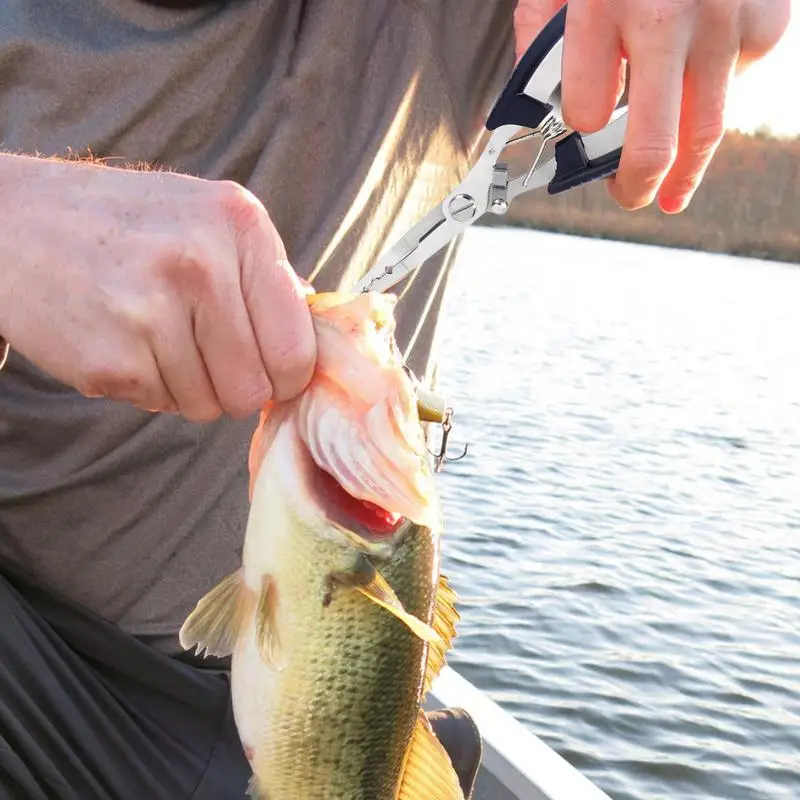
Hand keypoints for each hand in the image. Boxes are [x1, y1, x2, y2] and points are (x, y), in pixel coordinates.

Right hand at [0, 154, 315, 421]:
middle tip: (203, 351)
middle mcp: (200, 263)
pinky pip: (160, 406)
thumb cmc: (128, 226)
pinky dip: (148, 386)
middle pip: (254, 390)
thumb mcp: (209, 220)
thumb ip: (267, 279)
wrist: (14, 222)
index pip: (298, 348)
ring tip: (155, 335)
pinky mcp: (110, 358)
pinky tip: (125, 340)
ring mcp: (150, 311)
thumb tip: (315, 343)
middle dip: (235, 385)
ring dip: (188, 386)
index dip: (287, 374)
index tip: (270, 369)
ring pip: (207, 407)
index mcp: (239, 225)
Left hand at [514, 0, 790, 211]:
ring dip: (687, 170)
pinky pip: (737, 82)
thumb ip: (540, 38)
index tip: (581, 140)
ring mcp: (723, 22)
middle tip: (630, 197)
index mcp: (603, 5)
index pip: (588, 111)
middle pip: (653, 143)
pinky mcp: (764, 21)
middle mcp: (667, 18)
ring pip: (705, 130)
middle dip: (636, 185)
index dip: (581, 133)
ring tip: (673, 191)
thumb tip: (528, 107)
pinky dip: (715, 89)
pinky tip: (699, 72)